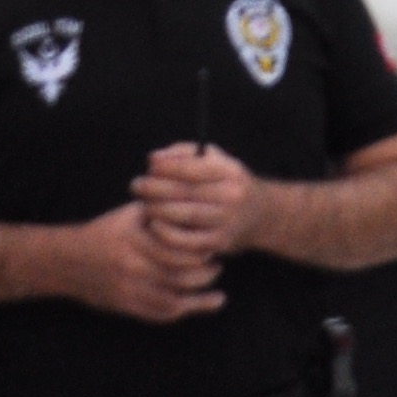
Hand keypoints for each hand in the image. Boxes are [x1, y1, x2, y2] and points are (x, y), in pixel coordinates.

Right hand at [62, 202, 224, 322]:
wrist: (65, 261)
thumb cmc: (104, 232)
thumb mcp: (129, 214)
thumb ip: (160, 210)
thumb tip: (195, 203)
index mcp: (136, 241)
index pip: (178, 249)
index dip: (200, 250)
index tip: (213, 246)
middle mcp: (132, 267)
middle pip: (179, 276)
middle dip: (204, 274)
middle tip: (218, 267)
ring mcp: (128, 290)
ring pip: (172, 301)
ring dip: (198, 300)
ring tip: (217, 295)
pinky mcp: (124, 306)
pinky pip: (156, 315)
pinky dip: (180, 312)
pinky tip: (196, 308)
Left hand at [130, 144, 260, 266]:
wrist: (260, 215)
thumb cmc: (226, 183)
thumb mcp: (215, 160)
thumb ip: (184, 153)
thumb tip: (154, 159)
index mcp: (230, 171)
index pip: (193, 167)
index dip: (167, 166)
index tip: (149, 166)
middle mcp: (231, 195)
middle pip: (185, 192)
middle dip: (155, 188)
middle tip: (136, 185)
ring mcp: (226, 221)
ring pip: (184, 216)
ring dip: (157, 210)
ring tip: (144, 205)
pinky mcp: (219, 243)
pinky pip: (185, 241)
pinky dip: (165, 233)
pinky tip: (154, 225)